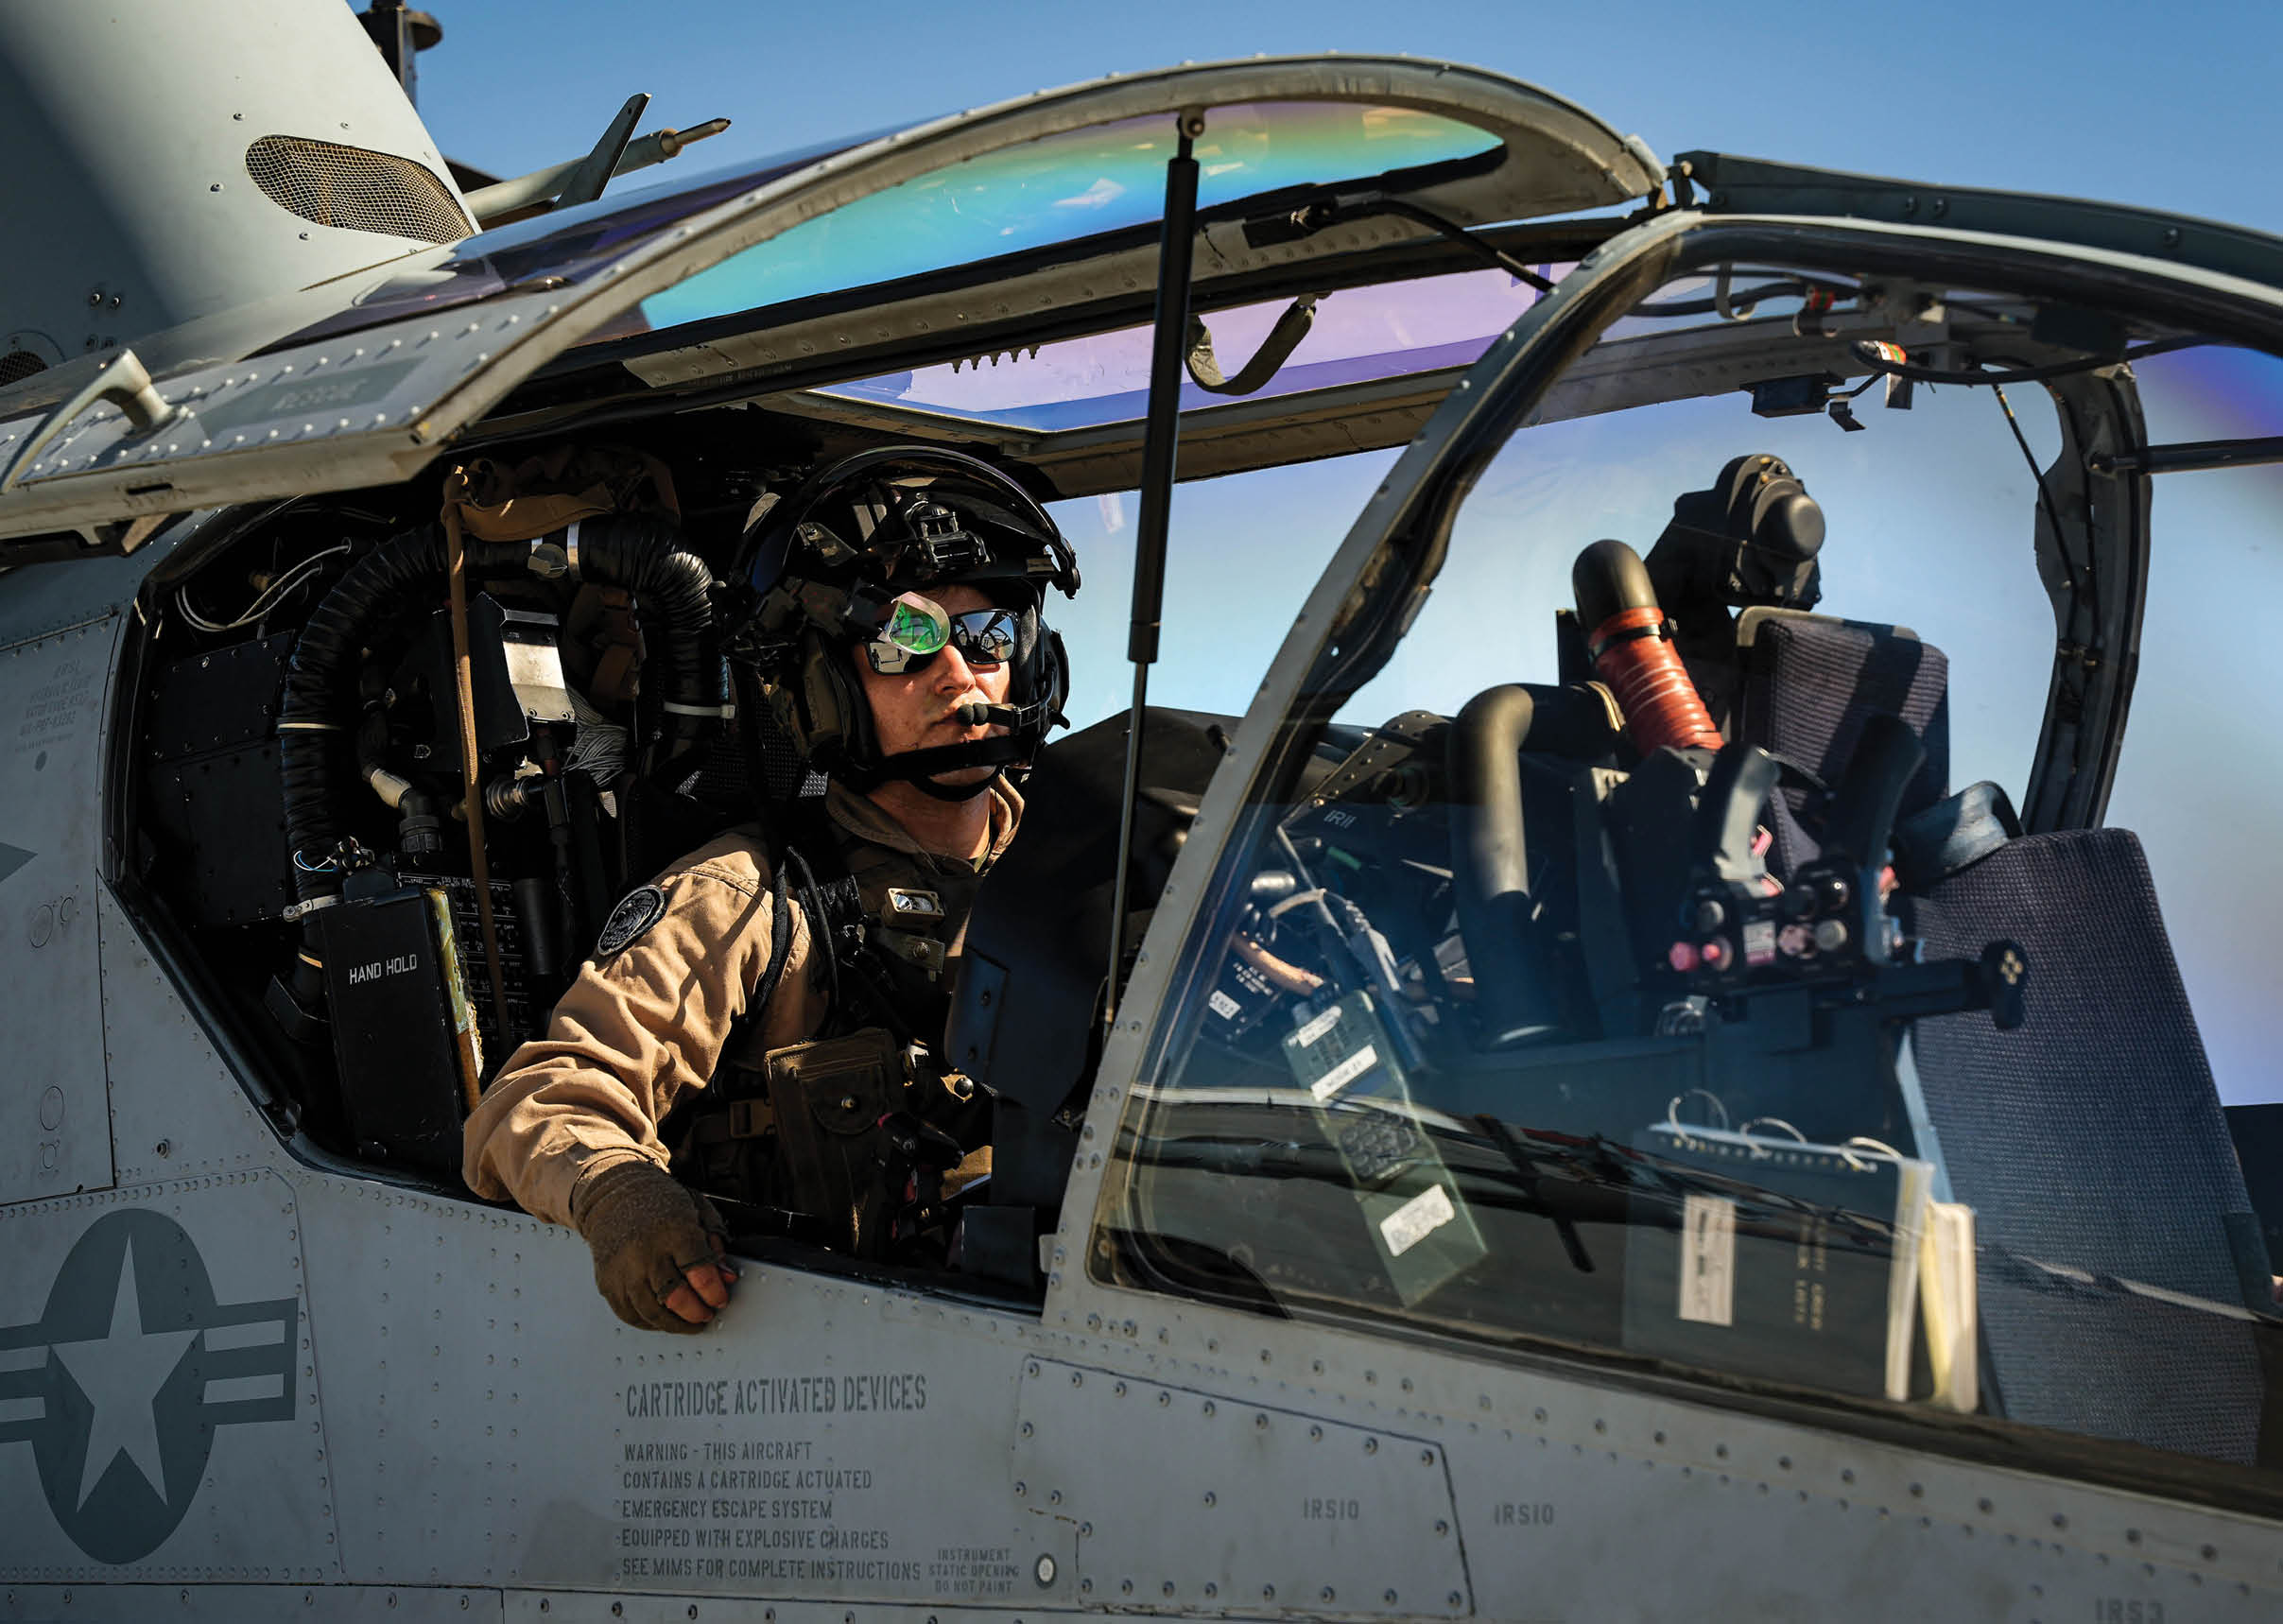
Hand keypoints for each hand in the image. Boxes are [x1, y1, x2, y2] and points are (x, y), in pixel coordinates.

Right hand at [570, 1161, 739, 1332]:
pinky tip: (662, 1319)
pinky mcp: (608, 1282)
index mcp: (674, 1232)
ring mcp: (624, 1270)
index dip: (714, 1293)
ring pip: (651, 1312)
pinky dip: (649, 1323)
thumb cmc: (659, 1202)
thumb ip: (715, 1245)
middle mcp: (646, 1253)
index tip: (720, 1299)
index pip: (699, 1272)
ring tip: (689, 1322)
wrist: (615, 1196)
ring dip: (675, 1324)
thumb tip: (726, 1277)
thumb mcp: (698, 1212)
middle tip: (706, 1314)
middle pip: (675, 1297)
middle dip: (697, 1313)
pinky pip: (629, 1314)